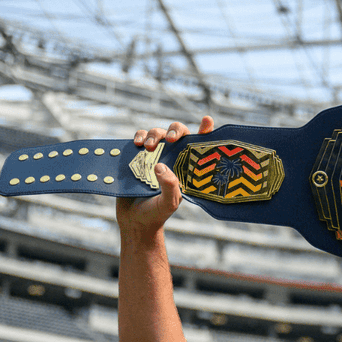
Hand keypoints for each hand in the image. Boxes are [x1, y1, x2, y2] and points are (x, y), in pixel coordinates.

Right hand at [116, 116, 214, 234]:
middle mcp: (173, 158)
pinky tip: (136, 144)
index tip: (207, 120)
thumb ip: (170, 186)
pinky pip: (139, 138)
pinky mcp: (138, 156)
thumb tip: (161, 166)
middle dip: (174, 130)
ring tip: (147, 147)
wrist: (134, 220)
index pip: (199, 146)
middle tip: (170, 140)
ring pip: (158, 132)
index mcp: (186, 168)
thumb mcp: (169, 203)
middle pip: (177, 133)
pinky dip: (138, 136)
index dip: (205, 131)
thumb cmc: (157, 213)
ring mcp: (155, 156)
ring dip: (153, 134)